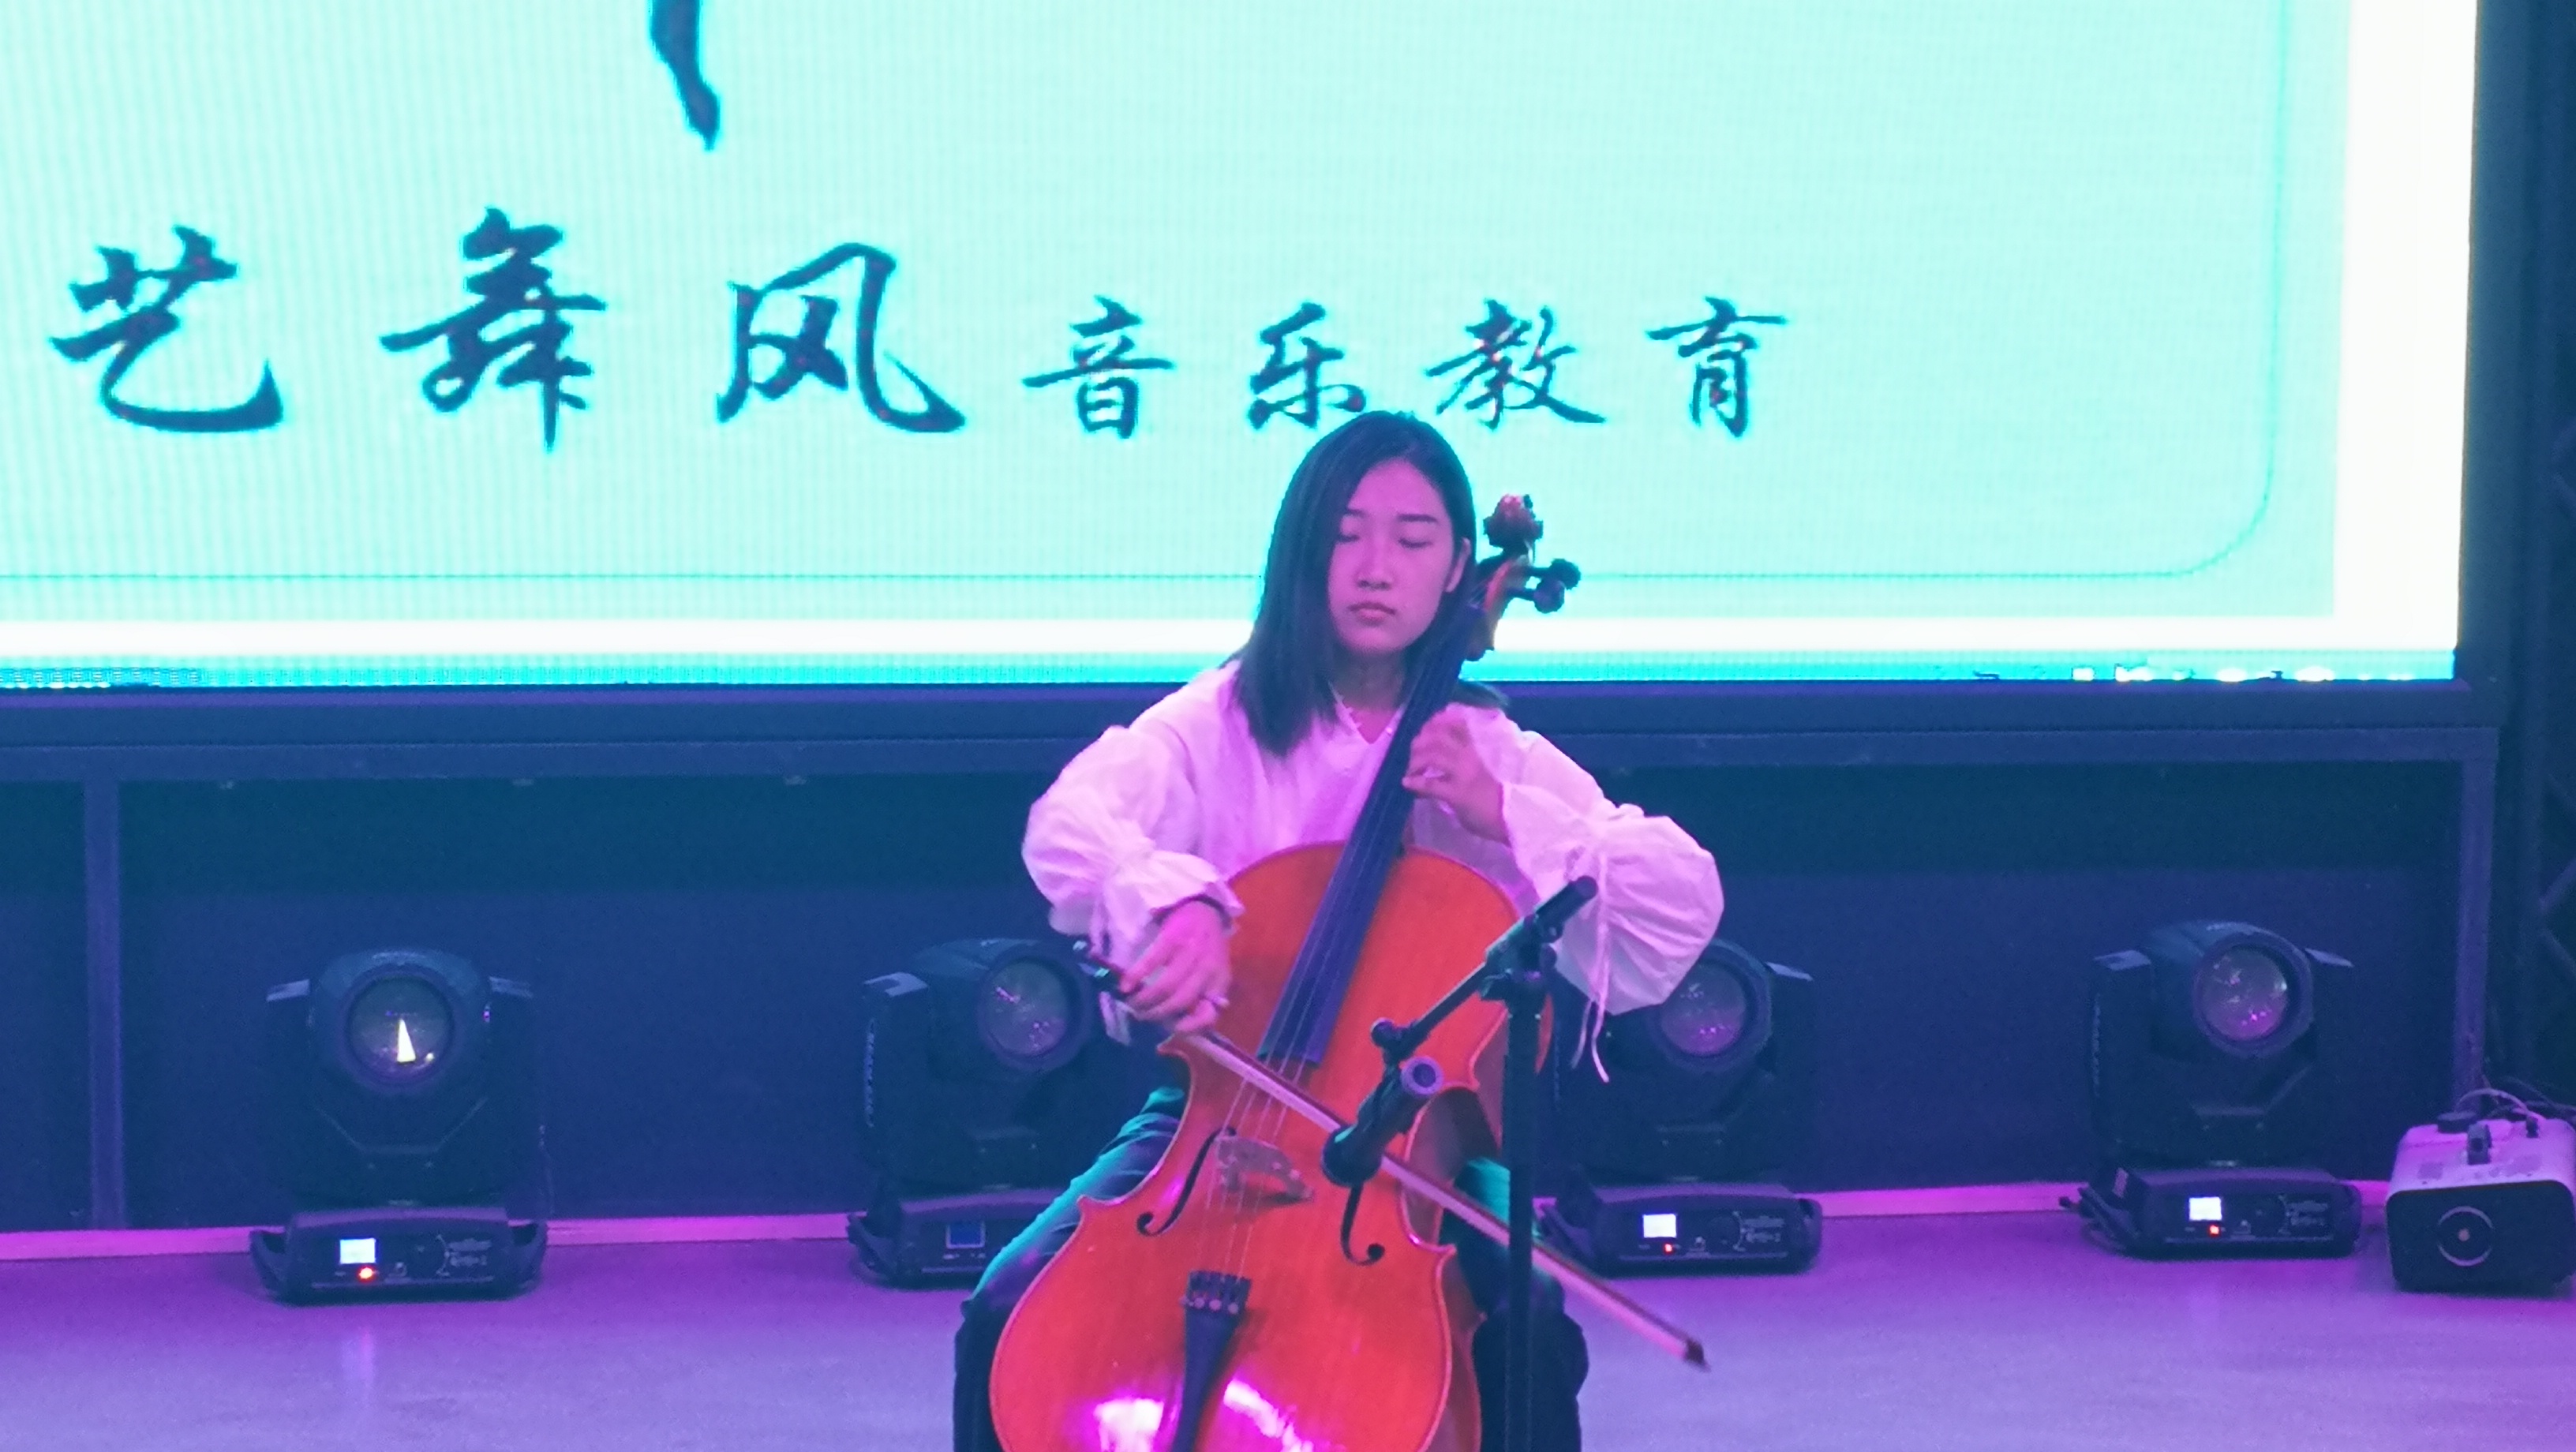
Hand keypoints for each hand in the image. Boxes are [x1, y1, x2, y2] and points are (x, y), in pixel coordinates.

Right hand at [1125, 898, 1232, 1032]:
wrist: (1203, 909)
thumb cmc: (1206, 946)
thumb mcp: (1213, 972)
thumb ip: (1204, 995)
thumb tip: (1182, 1023)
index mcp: (1219, 980)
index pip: (1210, 1012)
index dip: (1191, 1026)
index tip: (1172, 1028)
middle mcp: (1207, 968)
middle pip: (1180, 1001)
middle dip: (1157, 1014)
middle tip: (1142, 1016)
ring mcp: (1190, 952)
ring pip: (1165, 986)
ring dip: (1145, 999)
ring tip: (1132, 1003)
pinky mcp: (1172, 938)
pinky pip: (1151, 962)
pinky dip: (1135, 977)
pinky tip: (1125, 985)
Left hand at [1402, 708, 1507, 841]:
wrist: (1514, 816)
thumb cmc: (1502, 797)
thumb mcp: (1486, 770)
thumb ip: (1470, 760)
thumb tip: (1448, 759)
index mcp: (1477, 749)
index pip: (1456, 724)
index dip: (1437, 721)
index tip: (1426, 726)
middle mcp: (1468, 756)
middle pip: (1438, 736)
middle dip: (1420, 740)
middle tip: (1413, 750)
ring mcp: (1462, 773)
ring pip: (1431, 755)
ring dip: (1415, 761)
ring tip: (1410, 769)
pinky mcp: (1456, 793)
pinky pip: (1430, 784)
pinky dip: (1415, 782)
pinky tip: (1407, 784)